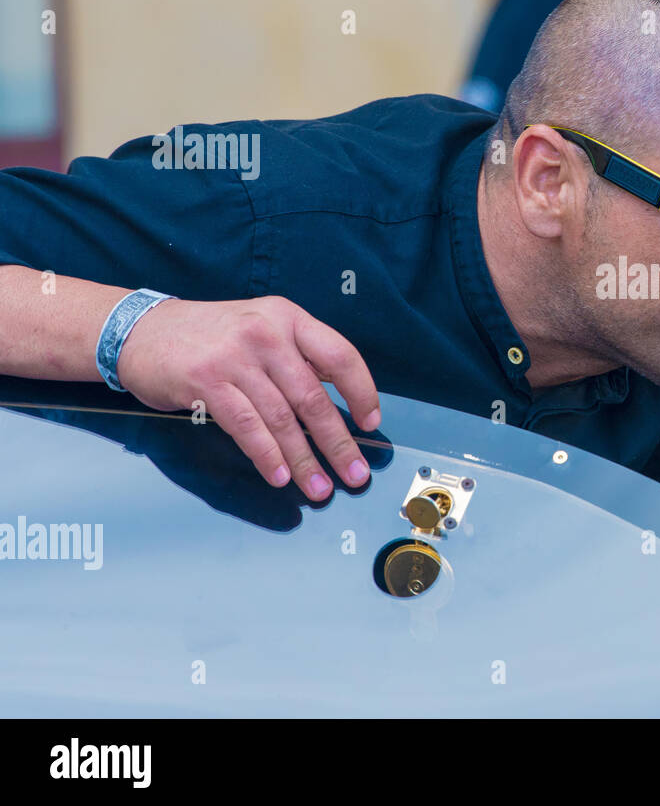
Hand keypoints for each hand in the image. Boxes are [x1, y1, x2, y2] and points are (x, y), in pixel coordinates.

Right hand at [116, 296, 380, 499]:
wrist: (141, 329)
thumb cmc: (210, 336)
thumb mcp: (262, 327)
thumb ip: (297, 358)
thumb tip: (338, 408)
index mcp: (289, 317)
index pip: (340, 356)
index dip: (362, 392)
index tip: (371, 423)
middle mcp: (267, 333)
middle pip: (313, 397)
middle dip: (338, 442)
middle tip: (354, 473)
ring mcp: (235, 357)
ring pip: (282, 419)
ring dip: (303, 460)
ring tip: (318, 488)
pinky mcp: (206, 381)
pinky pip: (247, 427)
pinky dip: (266, 455)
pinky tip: (279, 476)